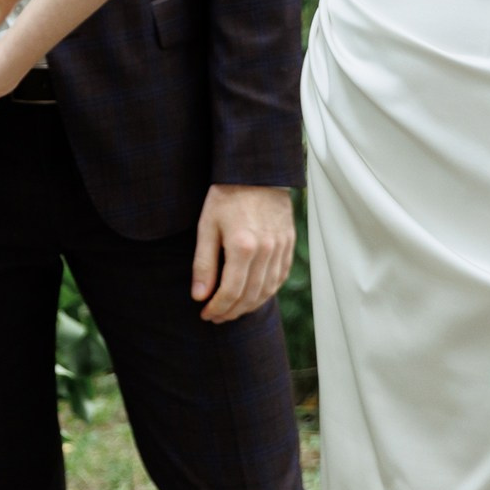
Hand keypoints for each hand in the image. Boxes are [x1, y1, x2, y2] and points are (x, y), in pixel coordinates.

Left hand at [193, 184, 296, 323]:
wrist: (256, 172)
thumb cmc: (226, 195)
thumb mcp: (207, 226)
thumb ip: (204, 263)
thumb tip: (199, 296)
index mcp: (243, 246)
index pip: (231, 292)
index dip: (217, 308)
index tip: (205, 314)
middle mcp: (266, 250)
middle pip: (250, 296)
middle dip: (231, 312)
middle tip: (216, 317)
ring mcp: (281, 247)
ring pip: (267, 290)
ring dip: (249, 306)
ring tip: (232, 310)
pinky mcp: (289, 243)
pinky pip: (280, 277)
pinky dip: (267, 291)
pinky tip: (253, 295)